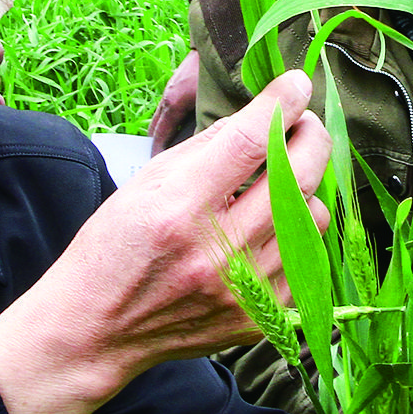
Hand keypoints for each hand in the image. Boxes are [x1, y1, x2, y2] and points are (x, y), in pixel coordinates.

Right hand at [0, 70, 329, 413]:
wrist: (98, 329)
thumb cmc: (116, 246)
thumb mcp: (146, 182)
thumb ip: (208, 147)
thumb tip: (264, 114)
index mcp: (180, 207)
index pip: (251, 140)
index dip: (283, 102)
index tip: (298, 83)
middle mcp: (217, 250)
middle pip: (299, 175)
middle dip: (311, 137)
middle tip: (302, 126)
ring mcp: (244, 291)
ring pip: (313, 218)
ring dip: (304, 191)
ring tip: (279, 186)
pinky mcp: (260, 319)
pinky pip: (307, 263)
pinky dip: (295, 239)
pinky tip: (269, 232)